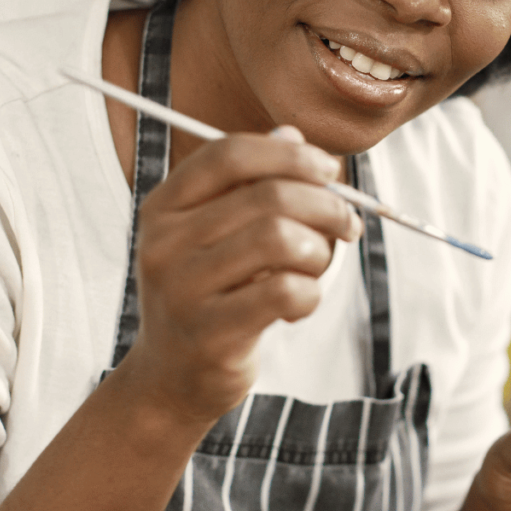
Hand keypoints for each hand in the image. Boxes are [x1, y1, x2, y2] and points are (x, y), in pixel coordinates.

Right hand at [124, 126, 362, 423]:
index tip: (329, 171)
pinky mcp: (209, 334)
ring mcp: (181, 290)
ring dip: (319, 250)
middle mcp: (164, 243)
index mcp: (164, 207)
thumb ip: (252, 183)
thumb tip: (292, 133)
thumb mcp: (216, 234)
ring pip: (280, 238)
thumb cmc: (209, 293)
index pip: (229, 154)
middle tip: (347, 225)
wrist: (171, 378)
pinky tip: (301, 303)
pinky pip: (285, 292)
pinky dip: (310, 293)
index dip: (290, 154)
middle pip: (267, 195)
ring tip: (317, 266)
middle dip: (325, 206)